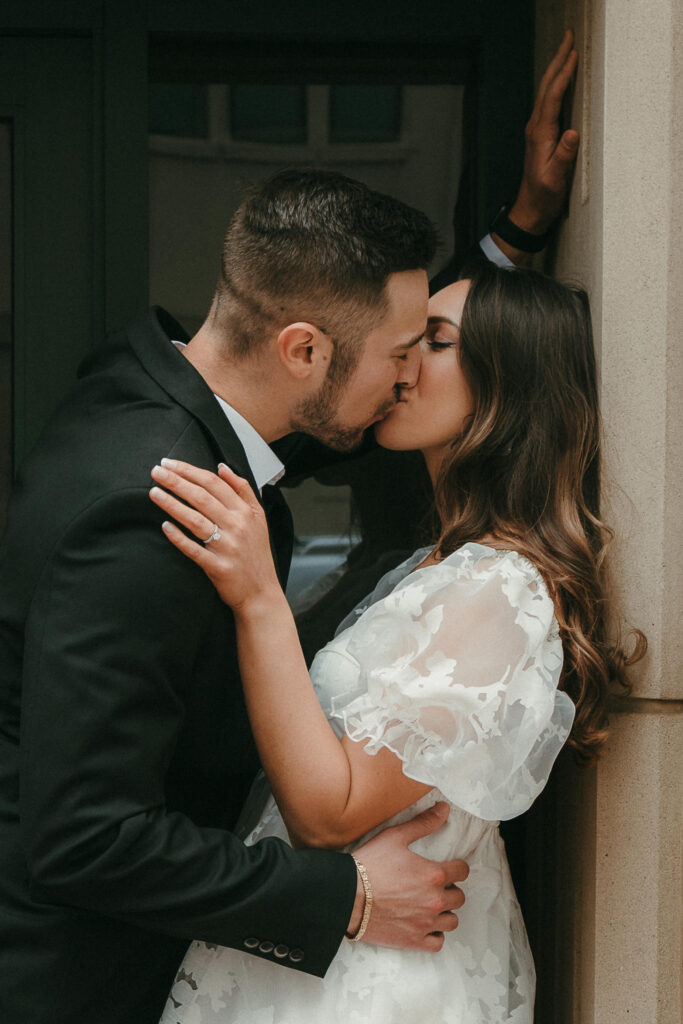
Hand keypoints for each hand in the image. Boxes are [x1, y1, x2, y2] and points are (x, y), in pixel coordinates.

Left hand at [149, 459, 281, 612]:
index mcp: (246, 512)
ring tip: (154, 493)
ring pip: (196, 520)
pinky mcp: (218, 567)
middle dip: (176, 482)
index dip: (190, 471)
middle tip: (155, 471)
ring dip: (173, 504)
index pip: (214, 483)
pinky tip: (165, 526)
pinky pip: (194, 550)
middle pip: (202, 497)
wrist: (261, 592)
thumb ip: (243, 489)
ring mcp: (228, 547)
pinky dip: (179, 538)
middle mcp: (238, 526)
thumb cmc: (256, 553)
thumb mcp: (259, 517)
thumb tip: (222, 467)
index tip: (169, 463)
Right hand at [350, 802, 467, 951]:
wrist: (346, 896)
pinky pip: (438, 942)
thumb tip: (445, 809)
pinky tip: (424, 923)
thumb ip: (423, 823)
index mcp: (434, 875)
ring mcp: (425, 923)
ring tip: (430, 904)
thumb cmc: (370, 864)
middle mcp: (435, 901)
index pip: (463, 871)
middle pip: (459, 897)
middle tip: (434, 885)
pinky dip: (435, 933)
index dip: (456, 867)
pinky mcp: (413, 941)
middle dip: (450, 889)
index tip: (448, 867)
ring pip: (452, 921)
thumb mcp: (395, 836)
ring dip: (445, 912)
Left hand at [503, 29, 579, 246]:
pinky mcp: (540, 135)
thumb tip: (572, 133)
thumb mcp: (555, 180)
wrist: (529, 211)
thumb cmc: (543, 197)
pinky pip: (548, 102)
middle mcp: (536, 128)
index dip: (563, 73)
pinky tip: (561, 80)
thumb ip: (563, 156)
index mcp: (540, 135)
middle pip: (546, 86)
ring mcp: (536, 131)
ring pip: (546, 91)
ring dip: (556, 68)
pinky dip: (556, 85)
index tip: (573, 53)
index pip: (553, 96)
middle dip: (557, 60)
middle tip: (569, 36)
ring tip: (567, 50)